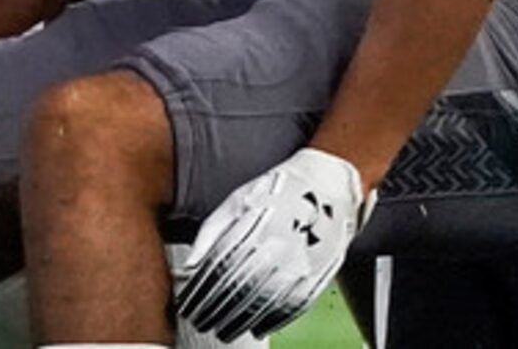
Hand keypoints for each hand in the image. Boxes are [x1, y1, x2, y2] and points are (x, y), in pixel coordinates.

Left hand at [174, 147, 371, 338]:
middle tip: (200, 322)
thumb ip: (211, 232)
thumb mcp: (238, 200)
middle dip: (216, 312)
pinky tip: (258, 330)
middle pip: (238, 290)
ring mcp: (299, 263)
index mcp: (251, 227)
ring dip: (241, 323)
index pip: (218, 269)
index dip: (200, 293)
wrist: (328, 185)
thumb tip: (192, 265)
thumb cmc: (279, 191)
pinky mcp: (318, 274)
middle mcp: (275, 246)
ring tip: (223, 332)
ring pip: (264, 303)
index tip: (188, 305)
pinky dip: (273, 322)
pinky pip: (293, 307)